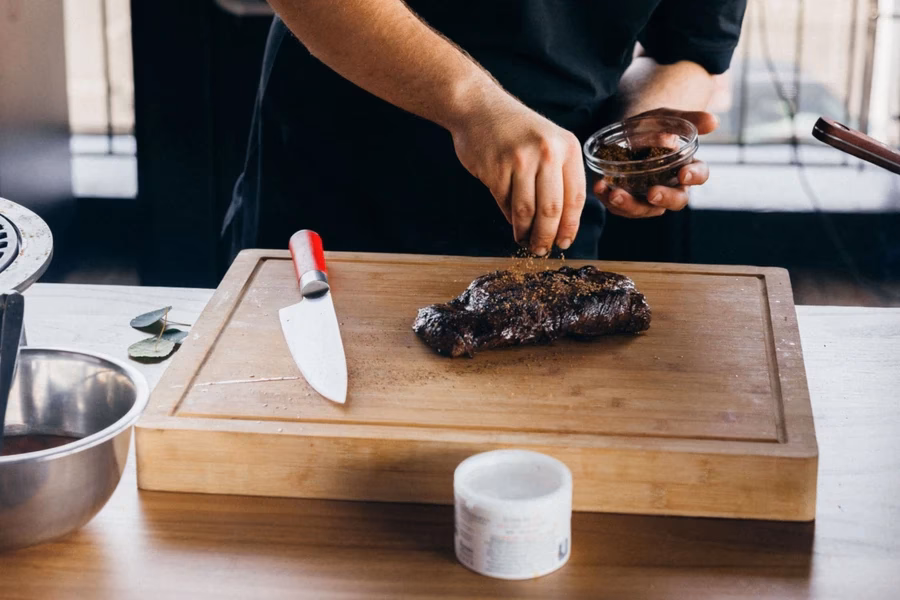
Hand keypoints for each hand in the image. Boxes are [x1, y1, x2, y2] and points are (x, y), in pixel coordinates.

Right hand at [450, 98, 585, 254]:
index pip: (575, 197)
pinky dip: (510, 219)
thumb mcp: (549, 142)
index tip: (564, 242)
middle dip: (547, 236)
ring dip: (526, 233)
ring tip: (526, 242)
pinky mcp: (495, 169)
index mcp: (568, 147)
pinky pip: (506, 204)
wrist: (479, 107)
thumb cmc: (517, 130)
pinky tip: (513, 225)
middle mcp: (547, 152)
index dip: (570, 226)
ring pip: (527, 211)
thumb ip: (559, 175)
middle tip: (543, 250)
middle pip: (552, 209)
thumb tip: (562, 221)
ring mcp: (520, 160)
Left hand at [592, 108, 717, 217]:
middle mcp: (670, 187)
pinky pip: (619, 206)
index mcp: (687, 168)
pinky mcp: (626, 200)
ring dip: (629, 204)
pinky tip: (600, 187)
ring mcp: (647, 197)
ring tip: (615, 194)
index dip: (694, 176)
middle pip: (675, 201)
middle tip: (652, 193)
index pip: (698, 175)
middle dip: (664, 199)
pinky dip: (608, 198)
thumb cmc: (654, 126)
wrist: (626, 132)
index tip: (684, 174)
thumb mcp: (668, 117)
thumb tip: (713, 121)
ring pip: (644, 209)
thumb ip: (689, 119)